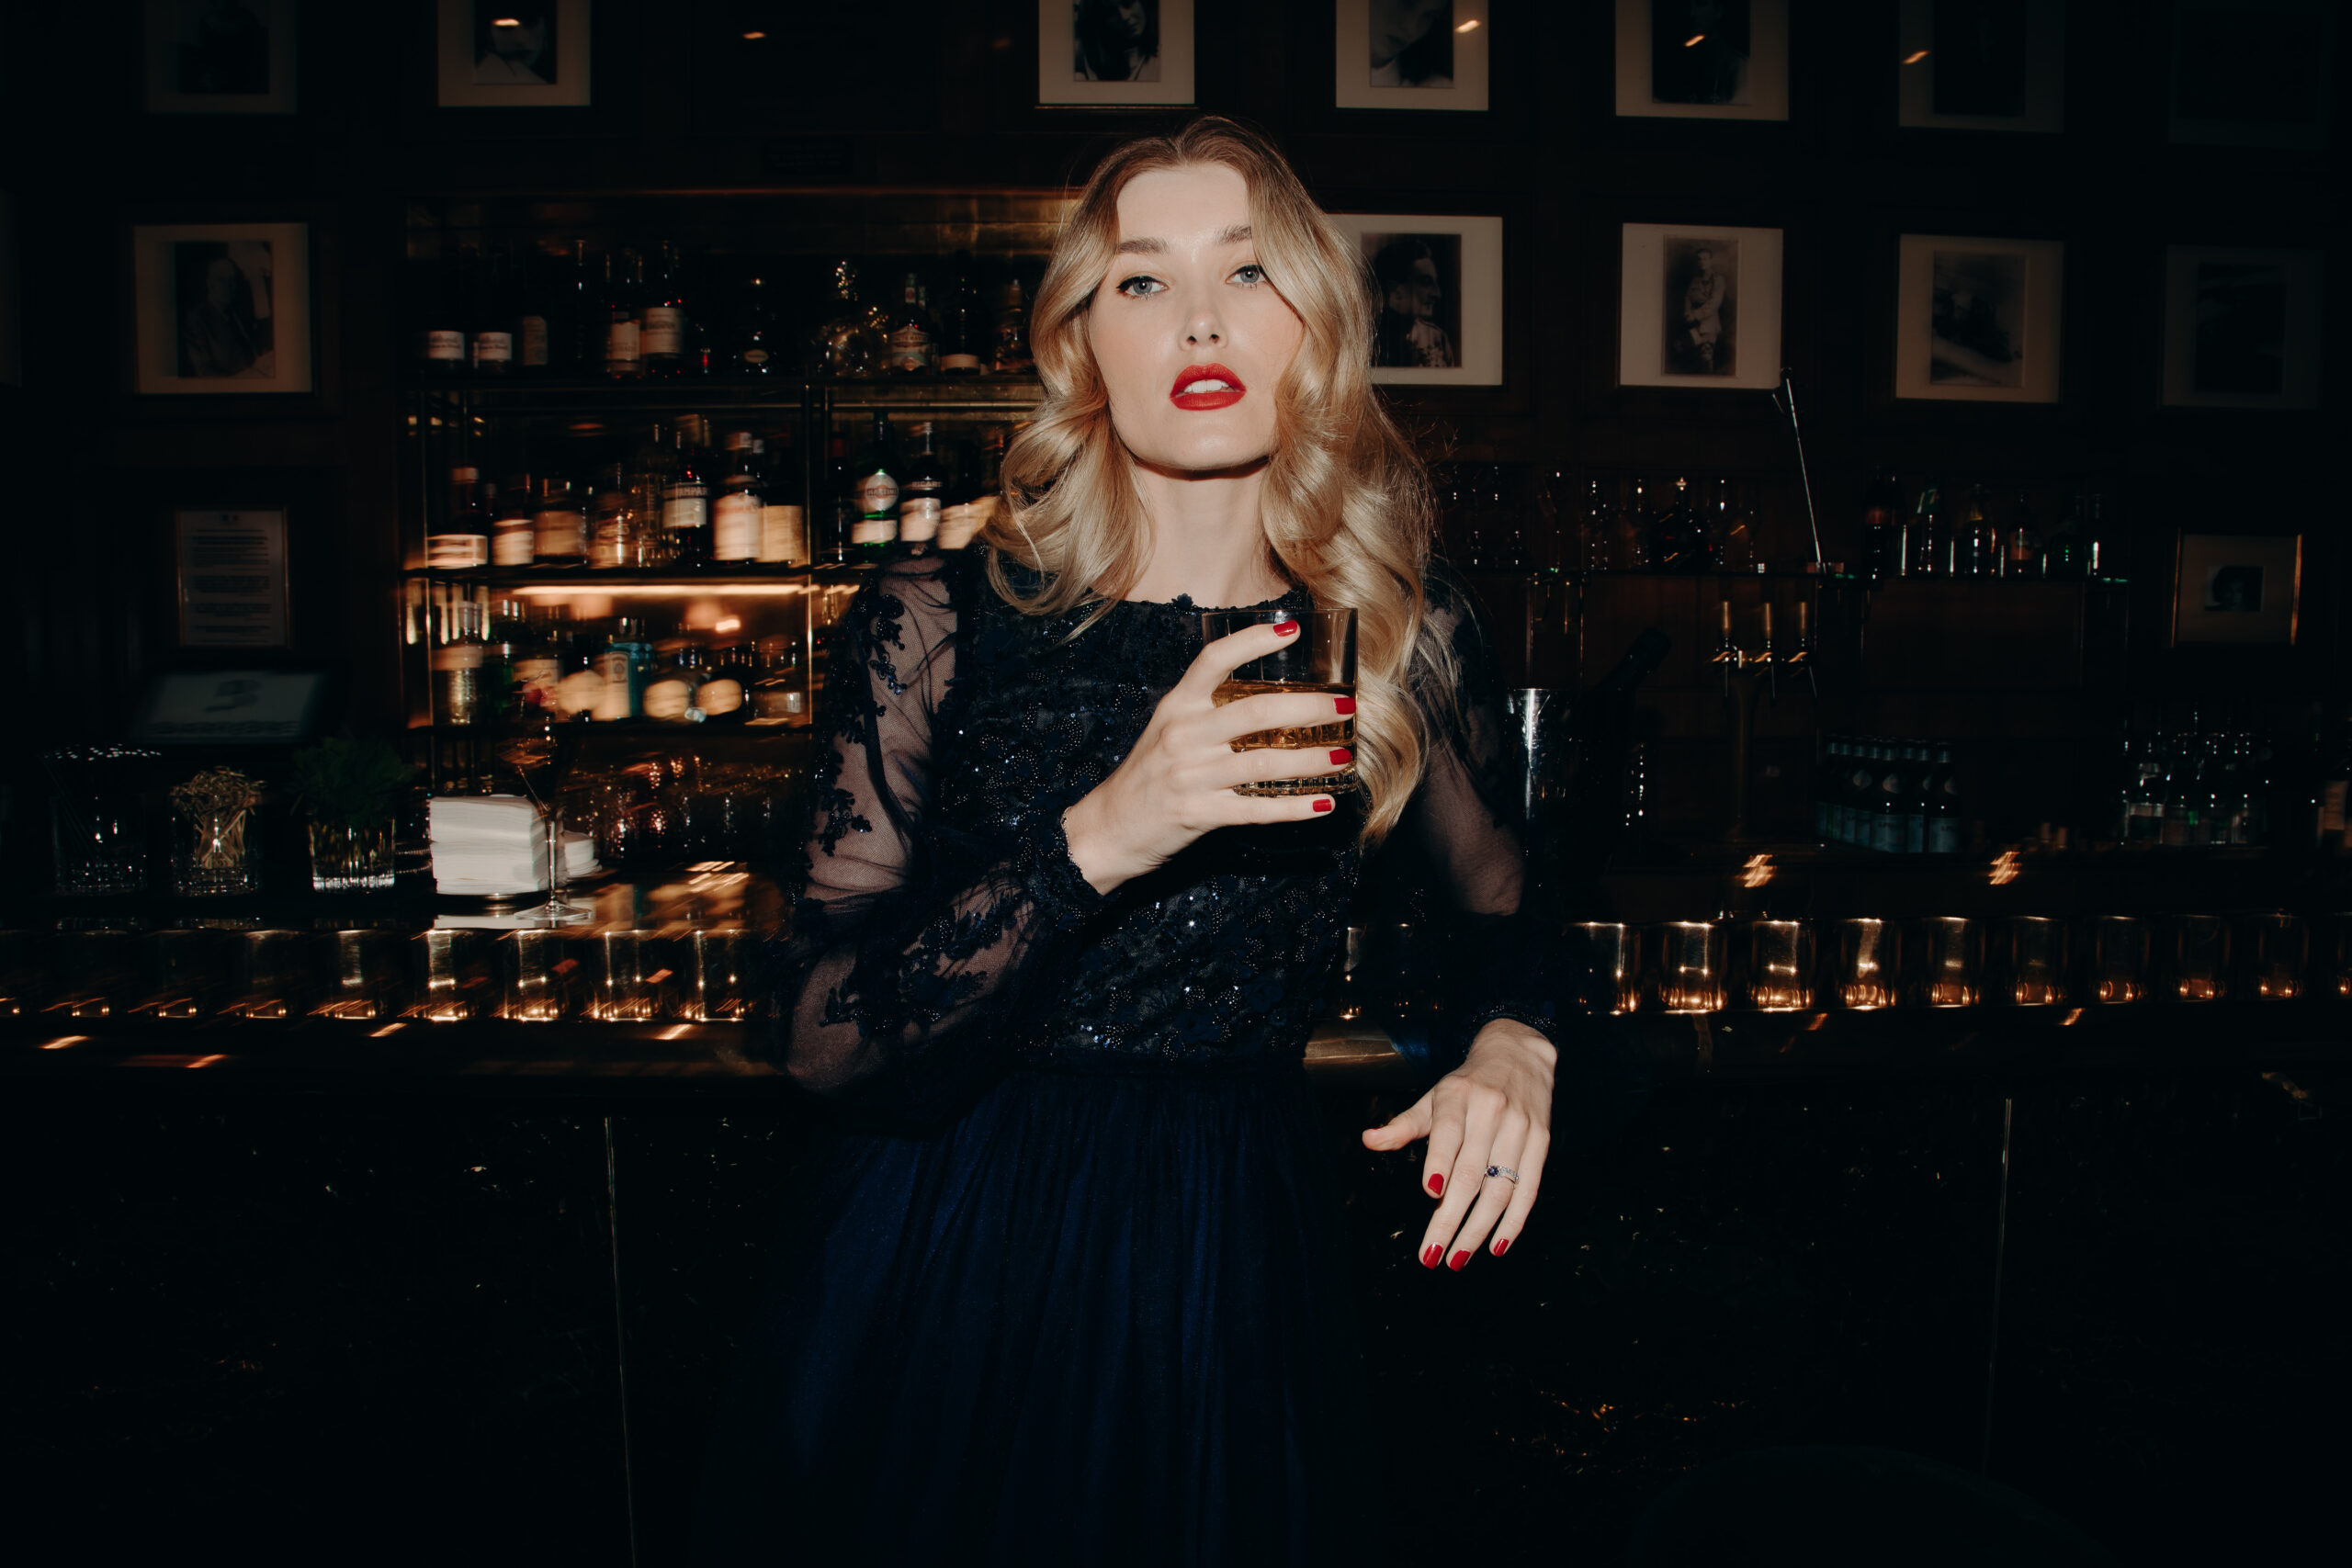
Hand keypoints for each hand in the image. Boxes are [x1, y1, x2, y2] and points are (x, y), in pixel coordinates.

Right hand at [1061, 618, 1356, 893]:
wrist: (1107, 829)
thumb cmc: (1145, 776)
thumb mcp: (1167, 730)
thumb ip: (1207, 713)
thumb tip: (1268, 703)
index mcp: (1176, 706)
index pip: (1215, 660)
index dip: (1254, 641)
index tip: (1293, 631)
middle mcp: (1184, 735)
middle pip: (1257, 713)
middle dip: (1310, 709)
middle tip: (1345, 707)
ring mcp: (1192, 775)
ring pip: (1265, 762)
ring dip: (1311, 759)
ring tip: (1342, 755)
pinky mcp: (1199, 814)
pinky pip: (1258, 809)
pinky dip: (1296, 807)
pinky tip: (1323, 802)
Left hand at [1361, 1018, 1554, 1270]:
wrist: (1520, 1053)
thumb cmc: (1467, 1084)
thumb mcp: (1433, 1098)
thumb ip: (1403, 1125)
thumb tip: (1368, 1140)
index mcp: (1457, 1098)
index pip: (1448, 1133)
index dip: (1441, 1162)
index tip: (1432, 1192)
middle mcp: (1490, 1111)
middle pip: (1471, 1173)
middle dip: (1451, 1217)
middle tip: (1432, 1254)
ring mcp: (1519, 1128)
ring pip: (1500, 1188)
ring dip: (1479, 1229)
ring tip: (1457, 1257)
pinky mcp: (1541, 1142)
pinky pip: (1529, 1189)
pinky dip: (1514, 1221)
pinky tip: (1497, 1245)